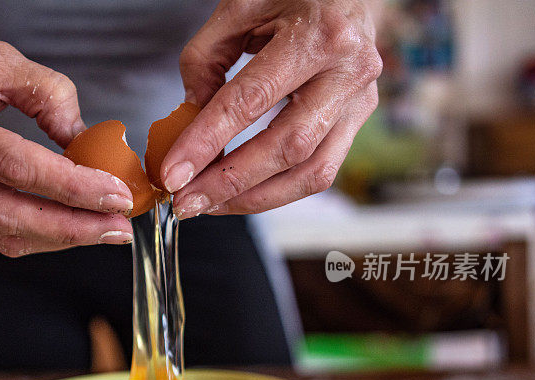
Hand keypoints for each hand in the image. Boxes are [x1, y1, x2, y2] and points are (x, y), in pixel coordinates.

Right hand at [0, 32, 134, 256]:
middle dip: (71, 226)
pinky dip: (37, 234)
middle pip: (5, 212)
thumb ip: (48, 94)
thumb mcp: (0, 58)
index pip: (11, 164)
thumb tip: (84, 143)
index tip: (115, 194)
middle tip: (119, 227)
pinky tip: (70, 227)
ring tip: (105, 230)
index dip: (68, 185)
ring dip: (59, 237)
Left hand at [163, 0, 381, 217]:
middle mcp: (348, 71)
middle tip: (186, 201)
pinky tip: (242, 193)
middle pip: (287, 147)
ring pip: (311, 172)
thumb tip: (190, 119)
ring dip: (255, 198)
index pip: (251, 100)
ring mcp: (360, 100)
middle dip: (229, 182)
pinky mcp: (358, 120)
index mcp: (318, 34)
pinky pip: (321, 169)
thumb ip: (205, 59)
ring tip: (209, 205)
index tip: (174, 172)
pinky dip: (277, 189)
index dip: (207, 142)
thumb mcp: (239, 6)